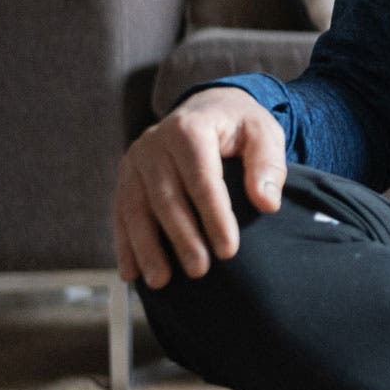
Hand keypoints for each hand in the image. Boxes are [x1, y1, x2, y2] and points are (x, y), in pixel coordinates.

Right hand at [114, 87, 286, 288]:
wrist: (207, 108)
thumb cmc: (239, 125)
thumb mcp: (264, 132)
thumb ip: (268, 164)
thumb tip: (267, 203)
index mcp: (189, 128)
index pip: (201, 178)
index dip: (214, 216)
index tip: (229, 250)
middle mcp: (154, 143)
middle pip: (166, 196)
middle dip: (181, 237)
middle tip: (200, 270)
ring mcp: (135, 161)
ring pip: (137, 209)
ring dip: (147, 248)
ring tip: (161, 281)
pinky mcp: (126, 178)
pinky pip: (122, 214)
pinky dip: (125, 245)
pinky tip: (131, 273)